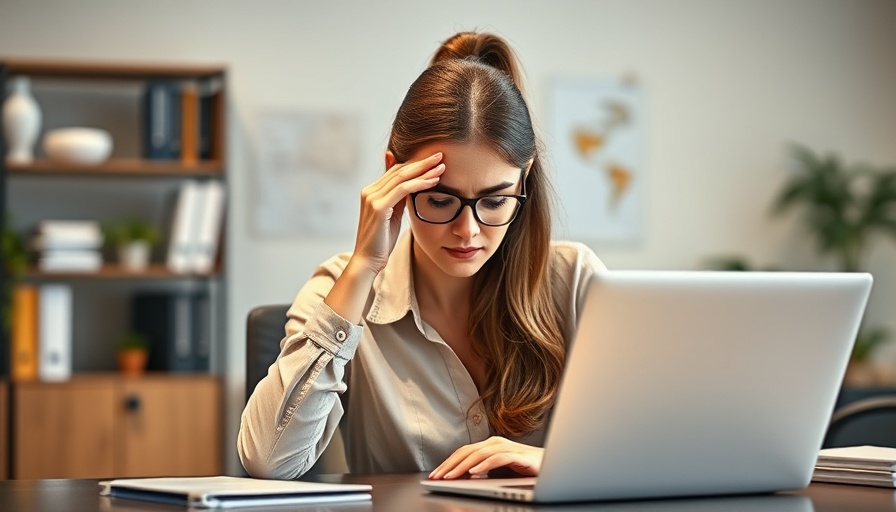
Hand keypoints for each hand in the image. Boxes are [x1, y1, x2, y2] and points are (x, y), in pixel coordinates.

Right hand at [351, 152, 443, 273]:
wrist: (368, 261)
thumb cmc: (382, 241)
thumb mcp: (393, 216)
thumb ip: (399, 199)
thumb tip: (412, 186)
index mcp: (371, 192)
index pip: (396, 171)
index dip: (415, 164)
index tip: (434, 160)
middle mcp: (369, 191)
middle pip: (399, 170)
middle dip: (422, 162)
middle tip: (440, 155)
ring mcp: (372, 198)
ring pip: (402, 177)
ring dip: (424, 170)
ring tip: (442, 166)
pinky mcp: (378, 207)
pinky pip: (403, 190)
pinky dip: (420, 183)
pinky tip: (434, 181)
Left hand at [428, 436, 543, 479]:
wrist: (553, 466)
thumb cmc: (525, 469)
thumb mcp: (499, 471)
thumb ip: (483, 471)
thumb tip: (462, 479)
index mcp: (490, 445)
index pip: (463, 452)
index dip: (447, 463)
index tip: (434, 475)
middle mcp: (496, 443)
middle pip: (466, 452)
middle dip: (449, 465)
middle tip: (436, 477)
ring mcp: (507, 447)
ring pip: (478, 454)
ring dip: (462, 466)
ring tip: (450, 476)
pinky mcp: (518, 455)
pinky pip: (497, 458)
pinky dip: (484, 465)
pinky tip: (474, 472)